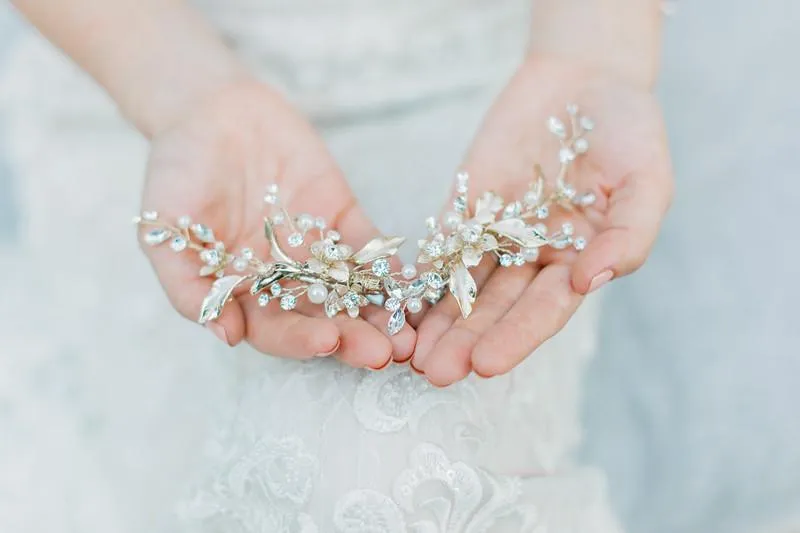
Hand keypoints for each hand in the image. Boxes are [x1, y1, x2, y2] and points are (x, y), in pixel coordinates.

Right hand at [139, 80, 414, 366]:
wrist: (210, 112)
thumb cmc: (176, 174)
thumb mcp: (164, 233)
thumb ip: (189, 286)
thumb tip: (225, 335)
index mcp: (243, 295)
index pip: (276, 330)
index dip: (301, 340)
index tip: (327, 341)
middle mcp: (284, 283)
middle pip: (323, 320)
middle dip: (353, 338)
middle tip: (384, 353)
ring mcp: (316, 253)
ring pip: (353, 293)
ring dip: (380, 314)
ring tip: (408, 334)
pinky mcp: (342, 220)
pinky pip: (370, 249)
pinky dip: (391, 267)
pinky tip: (412, 284)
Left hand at [410, 55, 672, 384]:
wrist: (584, 77)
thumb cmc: (629, 131)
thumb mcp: (646, 181)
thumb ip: (628, 234)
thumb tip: (591, 279)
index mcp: (577, 262)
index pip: (544, 310)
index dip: (516, 338)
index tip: (486, 366)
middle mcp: (533, 259)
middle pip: (496, 308)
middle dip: (467, 340)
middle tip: (436, 372)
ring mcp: (495, 234)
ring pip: (462, 285)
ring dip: (438, 320)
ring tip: (412, 353)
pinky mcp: (466, 207)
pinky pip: (442, 244)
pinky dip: (421, 273)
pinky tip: (398, 300)